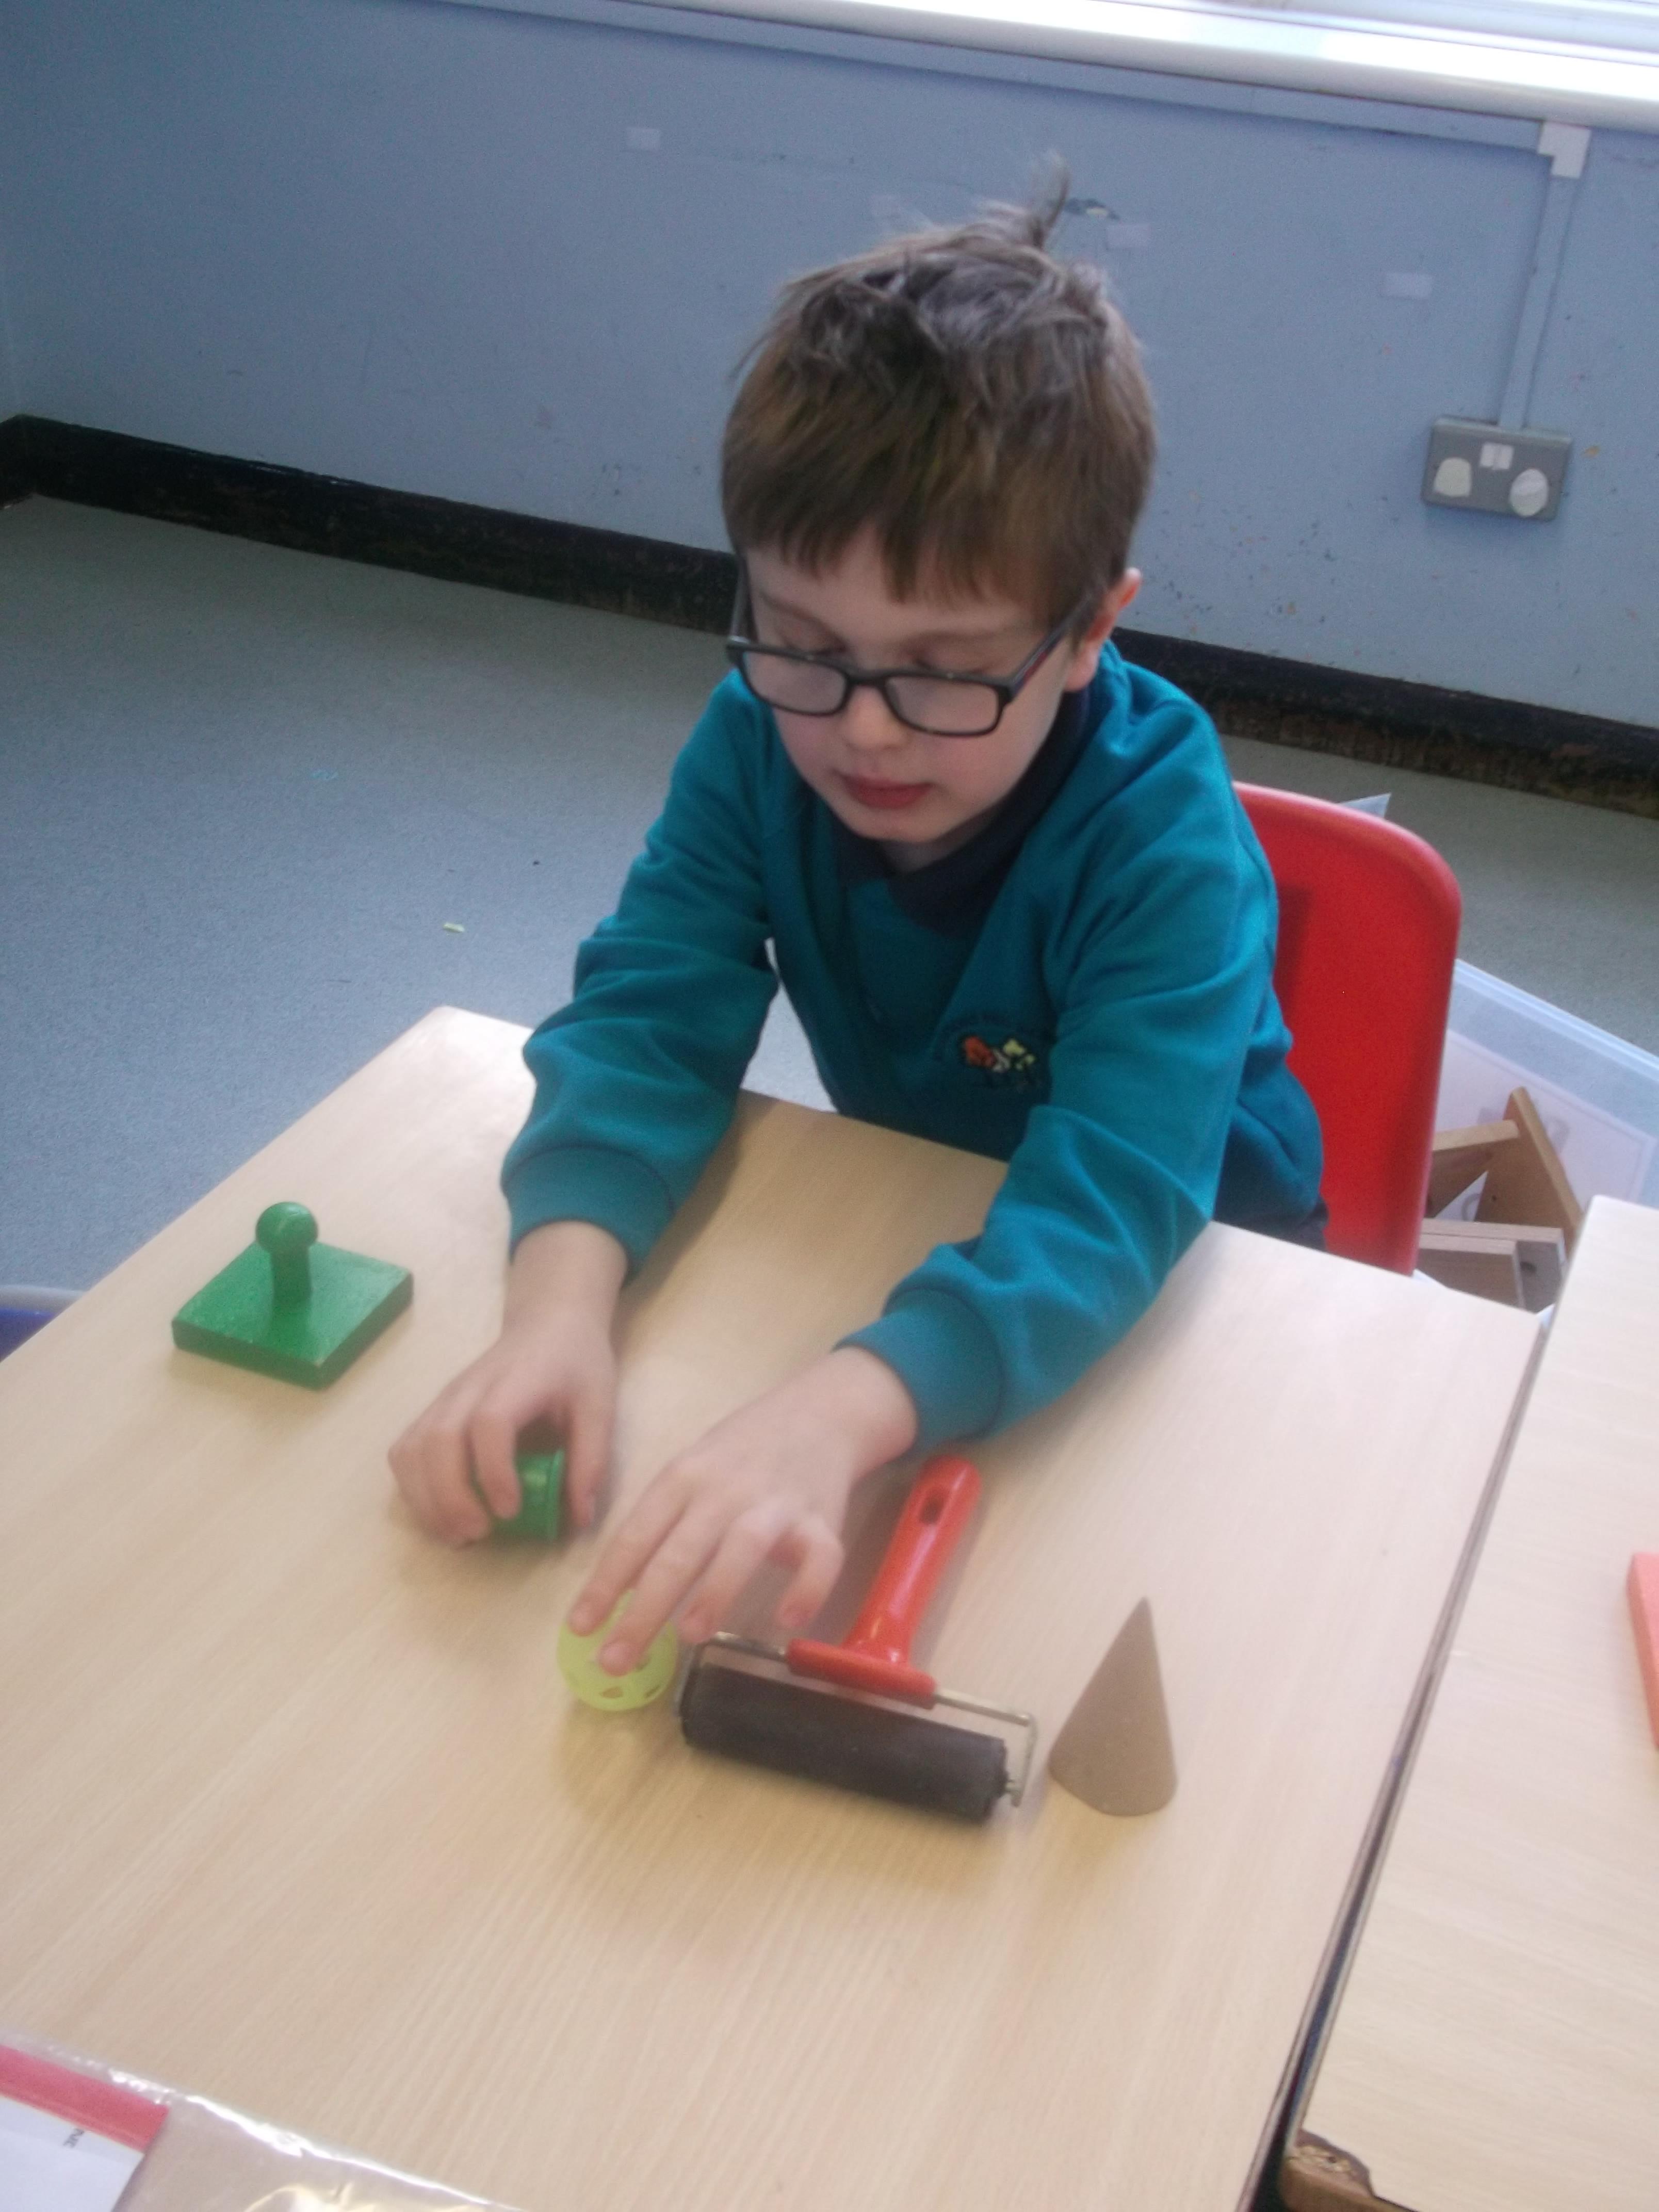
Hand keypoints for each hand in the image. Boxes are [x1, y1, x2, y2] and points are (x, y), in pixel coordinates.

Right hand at [388, 1221, 626, 1543]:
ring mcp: (443, 1400)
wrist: (547, 1324)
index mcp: (516, 1383)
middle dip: (449, 1497)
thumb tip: (577, 1520)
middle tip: (478, 1534)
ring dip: (425, 1500)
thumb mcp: (600, 1406)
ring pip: (411, 1450)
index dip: (493, 1470)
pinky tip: (441, 1515)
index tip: (510, 1511)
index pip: (489, 1424)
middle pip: (437, 1440)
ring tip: (458, 1536)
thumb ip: (592, 1460)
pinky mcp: (431, 1413)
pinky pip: (404, 1452)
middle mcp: (468, 1389)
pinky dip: (413, 1489)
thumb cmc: (575, 1365)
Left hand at [567, 1346, 917, 1672]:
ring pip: (743, 1548)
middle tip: (616, 1659)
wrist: (819, 1412)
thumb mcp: (690, 1470)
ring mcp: (776, 1504)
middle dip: (644, 1608)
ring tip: (689, 1635)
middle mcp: (725, 1490)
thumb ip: (661, 1523)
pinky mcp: (822, 1520)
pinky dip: (807, 1588)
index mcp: (683, 1478)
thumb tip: (617, 1591)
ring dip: (715, 1591)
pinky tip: (789, 1619)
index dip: (605, 1584)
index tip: (580, 1628)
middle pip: (679, 1551)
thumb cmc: (741, 1453)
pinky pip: (820, 1557)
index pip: (635, 1535)